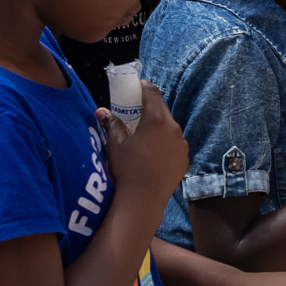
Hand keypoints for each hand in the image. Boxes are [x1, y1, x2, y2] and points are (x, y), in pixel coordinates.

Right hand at [99, 83, 187, 218]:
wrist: (143, 199)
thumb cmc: (127, 168)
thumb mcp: (116, 145)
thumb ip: (111, 124)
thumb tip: (101, 111)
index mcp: (156, 120)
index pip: (153, 94)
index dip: (145, 87)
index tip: (139, 86)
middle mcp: (173, 129)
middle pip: (163, 110)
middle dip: (151, 108)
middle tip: (138, 113)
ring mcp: (181, 144)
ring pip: (170, 128)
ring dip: (159, 127)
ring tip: (146, 136)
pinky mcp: (184, 158)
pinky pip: (175, 144)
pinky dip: (166, 143)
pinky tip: (155, 153)